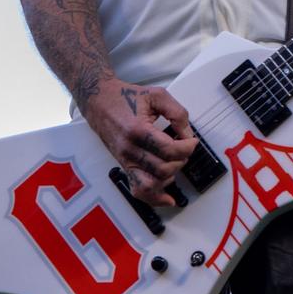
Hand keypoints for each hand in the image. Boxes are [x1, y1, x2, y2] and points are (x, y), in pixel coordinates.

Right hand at [83, 78, 196, 206]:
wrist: (100, 102)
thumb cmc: (125, 97)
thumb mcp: (156, 95)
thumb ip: (177, 112)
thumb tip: (188, 133)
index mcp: (138, 130)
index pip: (169, 150)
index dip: (187, 147)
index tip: (192, 141)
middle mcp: (130, 149)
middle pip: (163, 169)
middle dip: (181, 160)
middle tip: (184, 148)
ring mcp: (126, 160)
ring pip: (151, 185)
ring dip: (170, 177)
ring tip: (175, 163)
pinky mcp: (124, 166)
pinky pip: (138, 190)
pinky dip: (154, 198)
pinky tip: (167, 198)